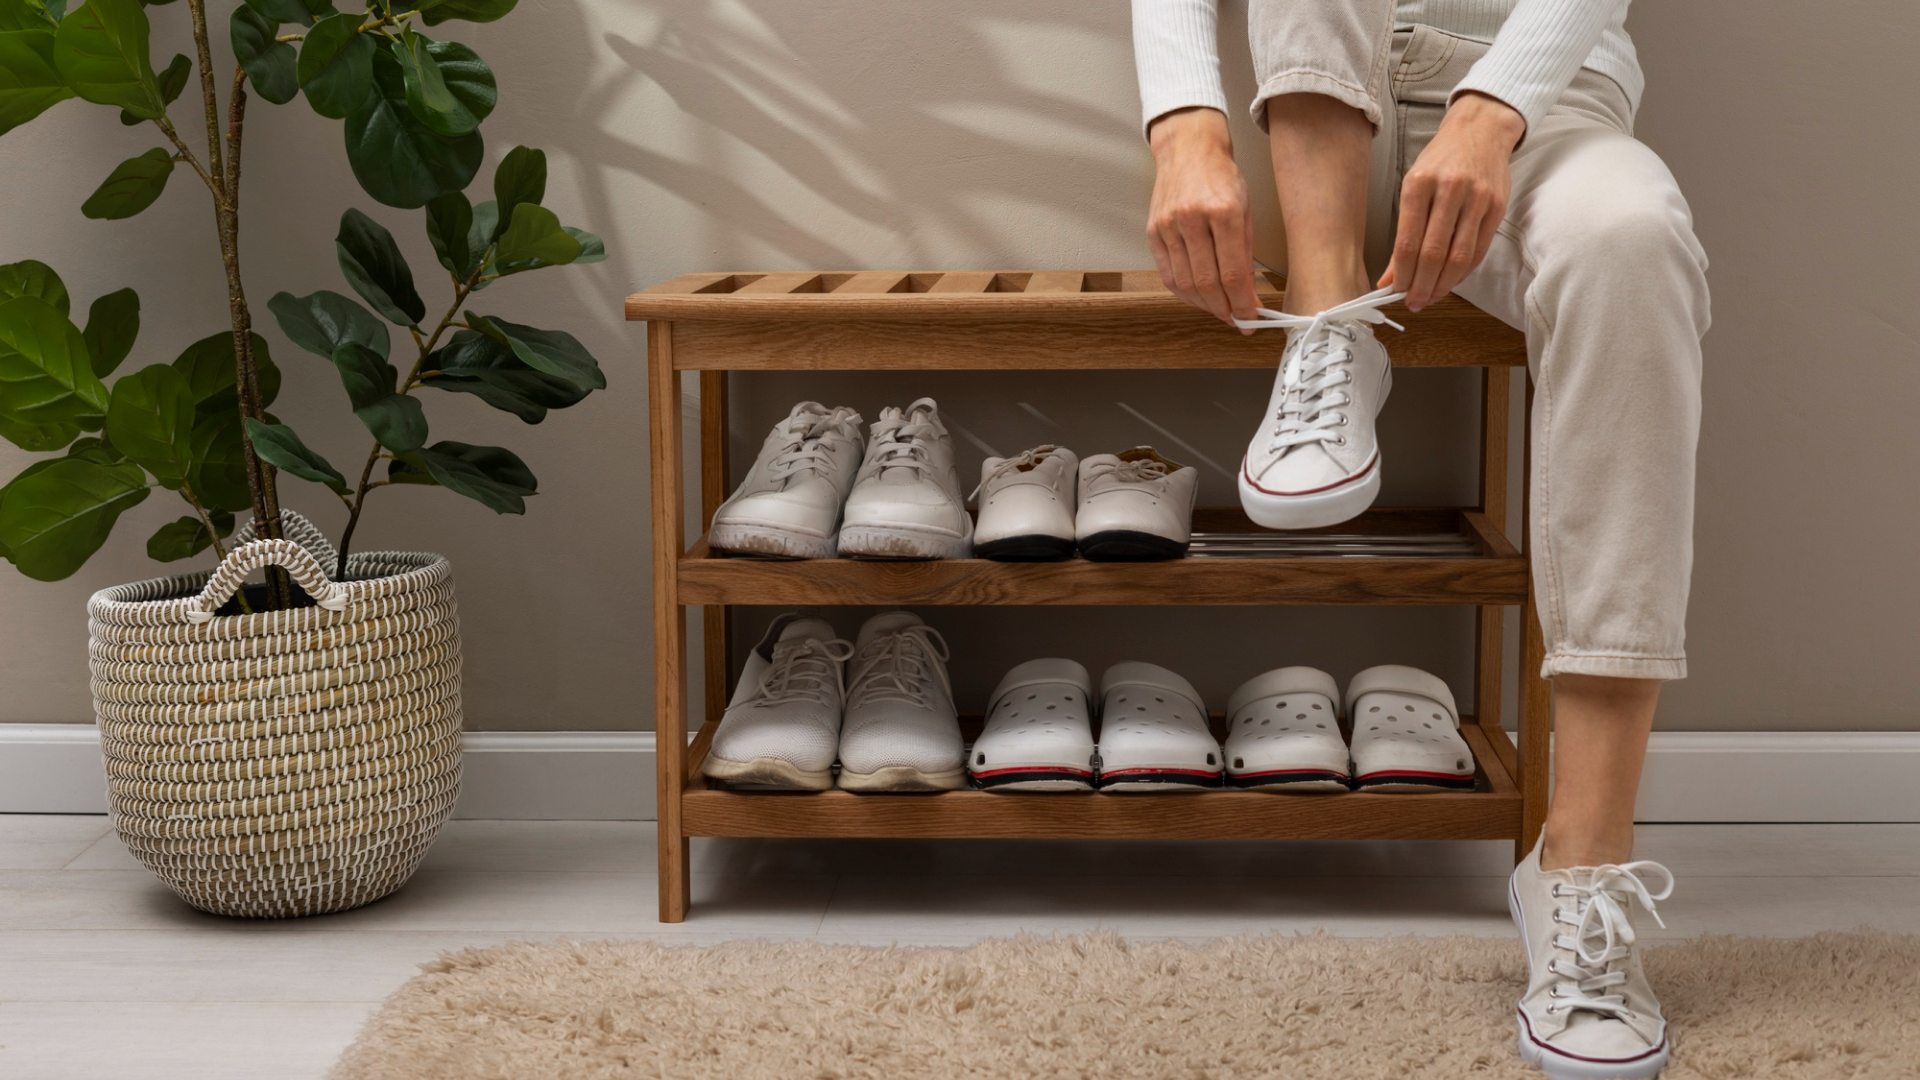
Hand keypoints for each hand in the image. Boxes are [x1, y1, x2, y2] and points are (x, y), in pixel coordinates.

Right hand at [1147, 108, 1260, 331]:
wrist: (1188, 149)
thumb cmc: (1220, 176)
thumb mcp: (1245, 209)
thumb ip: (1245, 251)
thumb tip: (1246, 292)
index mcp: (1224, 210)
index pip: (1232, 272)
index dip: (1242, 303)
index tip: (1251, 319)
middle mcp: (1193, 218)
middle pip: (1207, 282)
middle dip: (1224, 309)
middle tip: (1236, 321)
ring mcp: (1169, 225)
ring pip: (1185, 283)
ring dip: (1204, 305)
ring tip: (1219, 311)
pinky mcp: (1153, 231)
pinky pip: (1168, 274)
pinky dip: (1183, 293)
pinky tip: (1197, 298)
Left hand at [1380, 92, 1525, 311]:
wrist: (1480, 130)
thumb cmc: (1441, 160)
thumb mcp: (1412, 187)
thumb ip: (1403, 232)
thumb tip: (1390, 277)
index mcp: (1419, 184)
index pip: (1408, 242)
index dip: (1402, 274)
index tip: (1396, 292)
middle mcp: (1448, 190)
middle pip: (1433, 253)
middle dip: (1421, 285)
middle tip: (1414, 302)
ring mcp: (1476, 198)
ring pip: (1458, 256)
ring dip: (1443, 284)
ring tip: (1431, 297)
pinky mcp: (1496, 207)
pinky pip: (1478, 250)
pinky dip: (1463, 271)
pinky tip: (1451, 281)